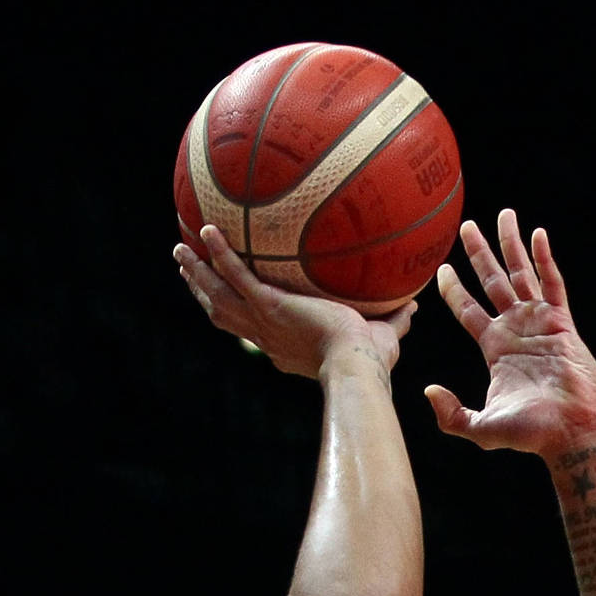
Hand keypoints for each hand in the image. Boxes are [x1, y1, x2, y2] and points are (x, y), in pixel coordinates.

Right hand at [174, 225, 413, 379]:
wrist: (357, 364)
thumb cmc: (371, 361)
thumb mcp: (383, 336)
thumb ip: (396, 321)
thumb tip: (415, 306)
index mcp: (284, 346)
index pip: (256, 330)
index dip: (241, 317)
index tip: (233, 303)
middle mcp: (266, 336)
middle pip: (223, 313)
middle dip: (204, 292)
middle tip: (188, 272)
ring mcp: (263, 320)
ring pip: (218, 295)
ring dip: (197, 274)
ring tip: (180, 251)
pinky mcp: (268, 304)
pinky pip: (236, 274)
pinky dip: (220, 253)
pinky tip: (206, 230)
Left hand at [428, 211, 595, 453]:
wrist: (571, 432)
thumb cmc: (531, 434)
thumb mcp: (480, 427)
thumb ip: (451, 414)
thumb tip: (427, 390)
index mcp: (495, 348)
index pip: (467, 310)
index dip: (453, 289)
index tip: (440, 268)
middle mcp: (515, 330)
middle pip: (492, 281)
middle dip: (479, 253)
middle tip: (466, 226)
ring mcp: (540, 324)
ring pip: (522, 274)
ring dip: (512, 244)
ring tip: (503, 214)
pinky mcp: (562, 324)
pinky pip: (553, 284)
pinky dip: (545, 259)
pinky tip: (538, 235)